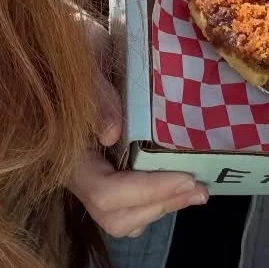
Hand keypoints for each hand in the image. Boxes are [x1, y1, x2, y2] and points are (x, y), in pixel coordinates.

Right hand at [68, 59, 207, 239]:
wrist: (67, 50)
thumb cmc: (77, 50)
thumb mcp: (85, 59)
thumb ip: (96, 95)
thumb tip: (112, 133)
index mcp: (68, 152)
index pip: (104, 192)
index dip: (146, 190)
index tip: (187, 177)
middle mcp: (76, 174)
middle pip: (114, 216)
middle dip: (160, 204)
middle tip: (201, 190)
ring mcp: (90, 177)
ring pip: (122, 217)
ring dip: (162, 207)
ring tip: (196, 189)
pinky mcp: (106, 175)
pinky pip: (129, 207)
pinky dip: (156, 201)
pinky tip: (179, 182)